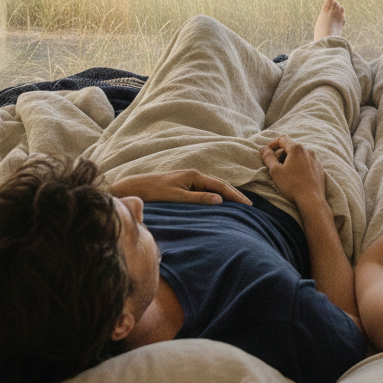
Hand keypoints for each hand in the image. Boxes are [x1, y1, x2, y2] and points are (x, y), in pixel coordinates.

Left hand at [110, 170, 250, 205]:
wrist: (134, 188)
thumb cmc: (154, 193)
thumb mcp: (177, 198)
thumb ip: (198, 198)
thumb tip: (220, 199)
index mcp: (194, 176)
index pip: (221, 186)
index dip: (235, 196)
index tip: (248, 206)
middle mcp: (193, 175)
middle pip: (219, 185)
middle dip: (234, 195)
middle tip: (248, 207)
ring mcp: (188, 179)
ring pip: (212, 187)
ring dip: (226, 196)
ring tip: (237, 207)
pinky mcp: (183, 185)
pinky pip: (204, 191)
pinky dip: (215, 197)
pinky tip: (218, 204)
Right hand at [260, 135, 326, 209]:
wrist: (311, 200)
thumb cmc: (292, 185)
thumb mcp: (275, 171)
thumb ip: (268, 157)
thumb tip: (263, 149)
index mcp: (297, 149)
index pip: (282, 139)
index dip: (272, 144)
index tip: (267, 152)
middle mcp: (308, 151)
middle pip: (291, 146)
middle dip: (281, 153)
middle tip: (274, 164)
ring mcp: (315, 160)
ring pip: (299, 155)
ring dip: (290, 159)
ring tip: (284, 172)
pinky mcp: (319, 169)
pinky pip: (306, 162)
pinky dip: (299, 165)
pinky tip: (295, 177)